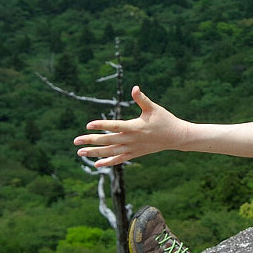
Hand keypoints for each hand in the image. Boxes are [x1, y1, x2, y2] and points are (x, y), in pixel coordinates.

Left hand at [73, 86, 187, 167]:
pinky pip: (119, 159)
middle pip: (107, 141)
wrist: (176, 137)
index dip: (101, 125)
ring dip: (94, 152)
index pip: (114, 126)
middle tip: (76, 141)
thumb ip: (142, 99)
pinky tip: (96, 164)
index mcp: (135, 127)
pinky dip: (108, 162)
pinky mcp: (135, 154)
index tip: (88, 125)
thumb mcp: (154, 108)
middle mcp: (131, 139)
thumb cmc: (165, 120)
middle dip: (91, 141)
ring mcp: (132, 148)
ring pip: (110, 152)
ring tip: (80, 152)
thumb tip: (134, 88)